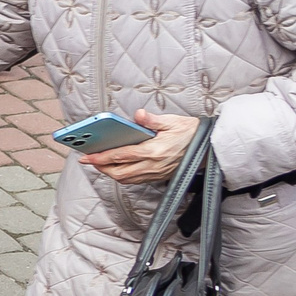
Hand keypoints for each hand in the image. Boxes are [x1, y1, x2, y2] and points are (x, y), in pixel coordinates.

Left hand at [79, 110, 199, 183]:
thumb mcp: (172, 121)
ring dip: (111, 173)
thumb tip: (138, 115)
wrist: (209, 148)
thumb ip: (152, 120)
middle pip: (119, 172)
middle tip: (89, 160)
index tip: (86, 156)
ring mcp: (156, 173)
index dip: (101, 158)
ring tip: (100, 164)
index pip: (121, 156)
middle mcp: (153, 165)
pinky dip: (123, 176)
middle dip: (101, 168)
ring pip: (127, 179)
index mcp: (154, 151)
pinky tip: (117, 167)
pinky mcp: (159, 176)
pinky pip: (136, 180)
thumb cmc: (191, 133)